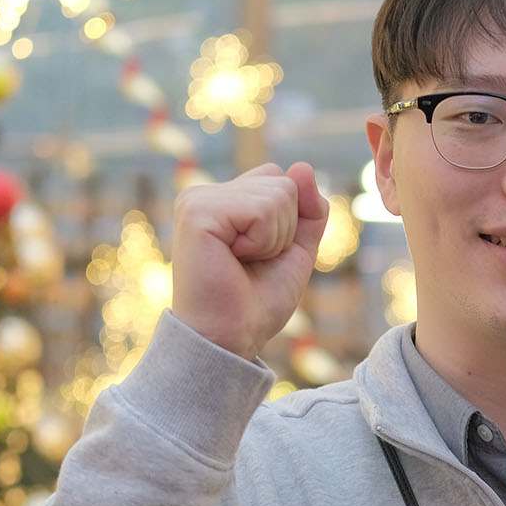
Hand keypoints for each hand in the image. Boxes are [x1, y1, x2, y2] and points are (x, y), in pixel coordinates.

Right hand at [170, 163, 330, 361]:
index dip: (288, 223)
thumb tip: (303, 167)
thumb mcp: (296, 250)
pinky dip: (263, 241)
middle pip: (283, 182)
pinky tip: (232, 259)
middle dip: (284, 230)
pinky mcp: (197, 211)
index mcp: (222, 199)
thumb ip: (308, 210)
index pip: (282, 179)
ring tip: (240, 263)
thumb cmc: (256, 302)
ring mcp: (197, 199)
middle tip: (250, 263)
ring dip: (273, 239)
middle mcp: (205, 193)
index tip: (259, 257)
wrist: (229, 339)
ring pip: (278, 193)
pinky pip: (262, 209)